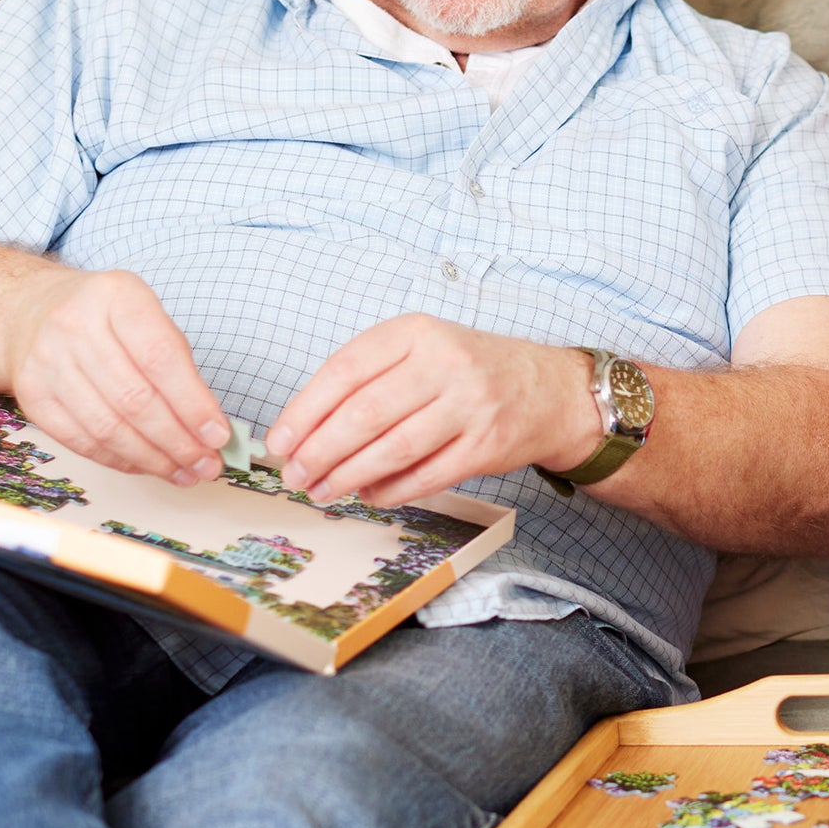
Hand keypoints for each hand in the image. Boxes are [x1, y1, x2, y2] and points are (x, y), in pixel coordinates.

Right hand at [0, 267, 230, 482]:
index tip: (218, 436)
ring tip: (185, 473)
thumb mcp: (148, 318)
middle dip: (178, 441)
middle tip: (207, 465)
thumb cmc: (107, 319)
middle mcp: (76, 325)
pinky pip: (81, 440)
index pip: (161, 359)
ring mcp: (47, 361)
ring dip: (152, 459)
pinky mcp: (32, 395)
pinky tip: (148, 466)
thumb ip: (180, 365)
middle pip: (134, 399)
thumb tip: (210, 426)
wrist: (32, 312)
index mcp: (117, 296)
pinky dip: (120, 460)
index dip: (193, 404)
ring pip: (107, 427)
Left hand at [265, 316, 601, 507]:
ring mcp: (471, 405)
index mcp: (417, 332)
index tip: (279, 442)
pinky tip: (368, 495)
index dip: (304, 411)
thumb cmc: (470, 370)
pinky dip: (390, 491)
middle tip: (294, 475)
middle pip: (365, 414)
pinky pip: (426, 475)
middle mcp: (446, 363)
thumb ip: (368, 378)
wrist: (549, 389)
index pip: (345, 371)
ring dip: (348, 476)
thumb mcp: (421, 349)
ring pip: (393, 449)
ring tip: (321, 490)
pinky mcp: (486, 445)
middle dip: (319, 452)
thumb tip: (302, 430)